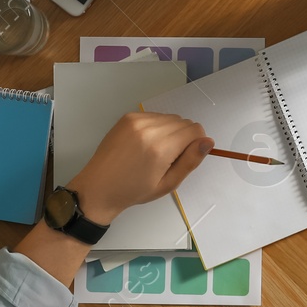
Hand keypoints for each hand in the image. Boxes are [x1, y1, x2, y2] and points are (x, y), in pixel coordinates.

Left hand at [66, 112, 212, 224]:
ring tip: (154, 151)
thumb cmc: (133, 190)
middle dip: (183, 137)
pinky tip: (144, 143)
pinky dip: (156, 127)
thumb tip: (207, 142)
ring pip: (170, 117)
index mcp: (160, 148)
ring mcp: (136, 120)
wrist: (99, 187)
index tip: (184, 157)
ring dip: (170, 131)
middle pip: (184, 122)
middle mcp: (149, 129)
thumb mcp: (168, 184)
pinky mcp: (128, 117)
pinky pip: (155, 115)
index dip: (195, 143)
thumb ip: (190, 161)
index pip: (195, 130)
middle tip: (167, 158)